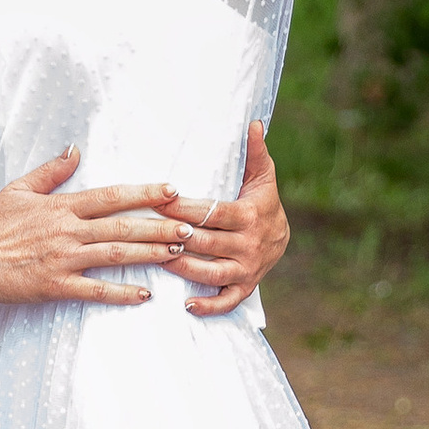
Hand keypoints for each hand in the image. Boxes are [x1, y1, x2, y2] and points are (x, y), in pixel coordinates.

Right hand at [0, 151, 192, 305]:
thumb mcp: (21, 189)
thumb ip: (52, 171)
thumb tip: (75, 150)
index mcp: (62, 206)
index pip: (111, 197)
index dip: (144, 194)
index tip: (170, 191)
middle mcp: (68, 231)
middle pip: (122, 227)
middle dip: (159, 226)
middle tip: (189, 227)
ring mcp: (64, 259)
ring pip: (116, 256)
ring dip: (149, 254)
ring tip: (176, 252)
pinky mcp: (57, 285)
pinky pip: (95, 290)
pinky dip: (121, 293)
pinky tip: (143, 293)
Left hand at [171, 122, 288, 317]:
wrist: (284, 237)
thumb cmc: (263, 201)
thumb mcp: (262, 176)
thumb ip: (254, 152)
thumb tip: (252, 122)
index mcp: (250, 215)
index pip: (212, 212)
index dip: (184, 208)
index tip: (157, 200)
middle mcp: (249, 244)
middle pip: (207, 242)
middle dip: (176, 236)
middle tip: (145, 231)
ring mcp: (247, 269)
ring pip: (212, 272)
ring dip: (185, 268)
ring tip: (158, 260)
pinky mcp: (246, 287)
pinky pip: (227, 301)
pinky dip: (209, 306)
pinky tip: (187, 304)